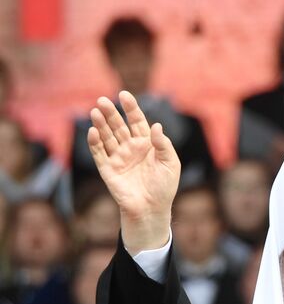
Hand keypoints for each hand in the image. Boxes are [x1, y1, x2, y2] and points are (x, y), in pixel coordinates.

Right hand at [87, 91, 179, 252]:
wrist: (152, 208)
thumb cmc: (165, 186)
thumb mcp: (171, 163)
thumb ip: (163, 144)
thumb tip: (156, 125)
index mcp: (146, 144)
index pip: (137, 121)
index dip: (131, 108)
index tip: (124, 95)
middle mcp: (130, 147)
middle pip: (118, 126)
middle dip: (111, 113)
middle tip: (102, 100)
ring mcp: (118, 157)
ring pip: (107, 136)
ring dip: (100, 124)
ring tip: (95, 111)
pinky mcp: (108, 169)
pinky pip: (99, 153)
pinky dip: (95, 142)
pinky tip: (93, 131)